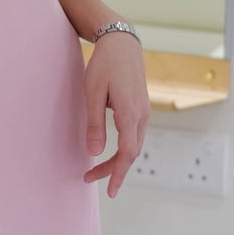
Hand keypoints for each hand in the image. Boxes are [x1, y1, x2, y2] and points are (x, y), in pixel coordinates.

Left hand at [82, 33, 150, 197]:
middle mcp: (142, 115)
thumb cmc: (104, 65)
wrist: (122, 43)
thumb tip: (93, 153)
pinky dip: (123, 149)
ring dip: (117, 160)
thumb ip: (94, 124)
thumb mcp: (92, 93)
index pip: (127, 152)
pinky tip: (110, 152)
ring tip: (96, 170)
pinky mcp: (141, 108)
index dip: (117, 173)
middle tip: (89, 178)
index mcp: (130, 113)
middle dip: (113, 169)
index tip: (109, 191)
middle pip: (131, 153)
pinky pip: (135, 136)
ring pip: (134, 145)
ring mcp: (144, 112)